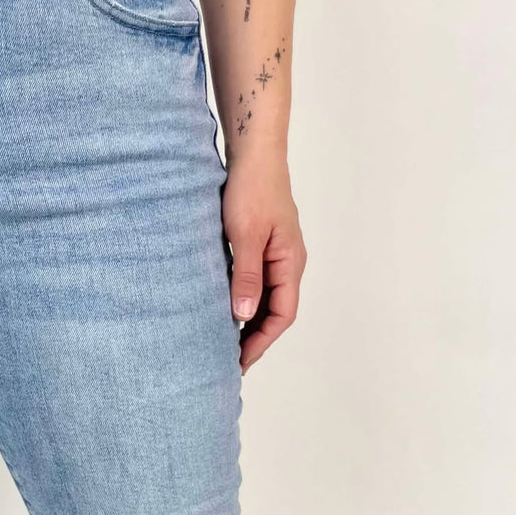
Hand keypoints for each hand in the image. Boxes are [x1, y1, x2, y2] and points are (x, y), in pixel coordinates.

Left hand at [223, 152, 307, 372]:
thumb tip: (244, 316)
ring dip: (249, 322)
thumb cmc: (251, 189)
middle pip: (276, 311)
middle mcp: (288, 262)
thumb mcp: (245, 235)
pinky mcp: (263, 246)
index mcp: (291, 262)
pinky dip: (244, 301)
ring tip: (225, 343)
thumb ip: (246, 276)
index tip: (239, 360)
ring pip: (267, 298)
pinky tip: (224, 310)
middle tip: (229, 361)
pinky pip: (257, 283)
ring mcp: (277, 254)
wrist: (253, 153)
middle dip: (255, 338)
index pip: (282, 314)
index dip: (261, 341)